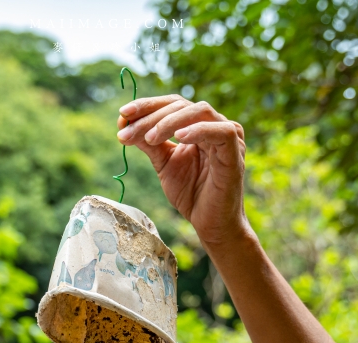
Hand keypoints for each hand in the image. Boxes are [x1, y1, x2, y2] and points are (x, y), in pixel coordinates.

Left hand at [117, 95, 250, 245]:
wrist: (210, 223)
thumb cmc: (191, 194)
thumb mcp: (164, 164)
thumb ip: (150, 143)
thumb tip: (124, 124)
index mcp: (198, 125)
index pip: (172, 104)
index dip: (147, 106)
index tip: (122, 115)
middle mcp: (214, 124)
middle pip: (181, 105)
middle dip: (151, 117)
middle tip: (126, 132)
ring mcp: (228, 136)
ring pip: (199, 111)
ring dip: (169, 122)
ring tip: (149, 138)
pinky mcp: (235, 152)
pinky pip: (221, 132)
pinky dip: (199, 130)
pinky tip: (179, 138)